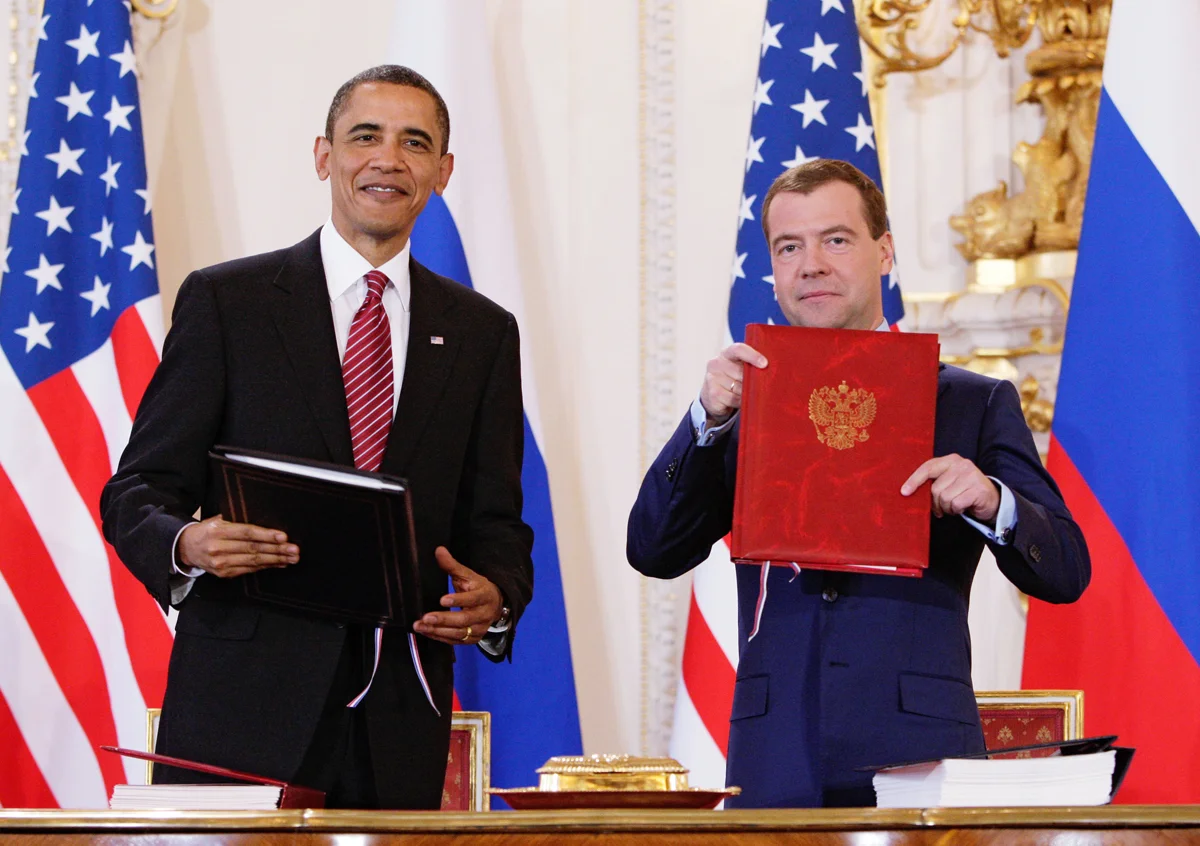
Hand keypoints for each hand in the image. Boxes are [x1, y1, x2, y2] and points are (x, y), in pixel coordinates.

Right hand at [177, 516, 298, 577]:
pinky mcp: (224, 573)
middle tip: (294, 550)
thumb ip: (238, 521)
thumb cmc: (207, 531)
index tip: (283, 537)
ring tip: (291, 558)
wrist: (185, 548)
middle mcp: (219, 548)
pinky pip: (249, 570)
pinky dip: (266, 566)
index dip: (266, 535)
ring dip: (275, 560)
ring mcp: (221, 563)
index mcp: (218, 531)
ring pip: (253, 561)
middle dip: (277, 550)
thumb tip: (265, 522)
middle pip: (253, 549)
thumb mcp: (218, 520)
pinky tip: (279, 563)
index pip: (247, 533)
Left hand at [412, 547, 503, 645]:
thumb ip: (452, 565)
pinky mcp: (473, 639)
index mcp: (485, 595)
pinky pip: (455, 641)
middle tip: (426, 617)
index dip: (458, 600)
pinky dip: (440, 637)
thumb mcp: (467, 575)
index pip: (473, 599)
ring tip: (420, 625)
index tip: (442, 599)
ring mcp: (479, 629)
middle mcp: (484, 614)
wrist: (494, 604)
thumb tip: (438, 550)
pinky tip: (427, 631)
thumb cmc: (477, 588)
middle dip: (444, 619)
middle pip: (464, 619)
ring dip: (438, 631)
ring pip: (459, 633)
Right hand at [699, 343, 767, 424]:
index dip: (752, 356)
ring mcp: (712, 378)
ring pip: (738, 388)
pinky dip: (739, 402)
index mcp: (726, 353)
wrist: (713, 396)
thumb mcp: (741, 368)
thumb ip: (751, 365)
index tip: (764, 364)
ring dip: (746, 393)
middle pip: (741, 372)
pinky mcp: (712, 393)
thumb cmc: (733, 379)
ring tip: (744, 393)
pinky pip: (732, 399)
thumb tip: (769, 369)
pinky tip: (738, 400)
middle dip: (751, 382)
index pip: (738, 350)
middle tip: (755, 386)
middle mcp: (716, 363)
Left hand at [901, 454, 999, 522]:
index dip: (914, 480)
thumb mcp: (948, 482)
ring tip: (954, 506)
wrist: (991, 500)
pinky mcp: (978, 489)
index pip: (928, 468)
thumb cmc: (964, 491)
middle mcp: (961, 464)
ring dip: (947, 508)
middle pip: (935, 489)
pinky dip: (957, 510)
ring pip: (945, 498)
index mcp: (951, 460)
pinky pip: (956, 504)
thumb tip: (908, 491)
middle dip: (936, 503)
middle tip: (942, 508)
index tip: (904, 492)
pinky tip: (963, 508)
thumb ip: (934, 481)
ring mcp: (971, 476)